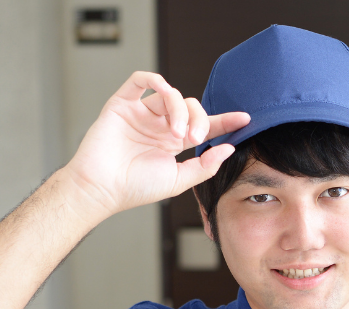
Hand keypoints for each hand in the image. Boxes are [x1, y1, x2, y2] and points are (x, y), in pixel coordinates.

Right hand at [60, 71, 249, 219]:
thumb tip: (229, 148)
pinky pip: (139, 80)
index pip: (204, 125)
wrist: (102, 189)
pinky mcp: (122, 105)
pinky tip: (163, 92)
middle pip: (190, 106)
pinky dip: (155, 80)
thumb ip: (205, 165)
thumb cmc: (136, 188)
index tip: (245, 119)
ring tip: (177, 133)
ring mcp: (141, 114)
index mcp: (173, 142)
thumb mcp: (179, 180)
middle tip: (196, 136)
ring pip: (170, 94)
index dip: (224, 121)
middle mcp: (159, 125)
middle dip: (200, 118)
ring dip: (180, 109)